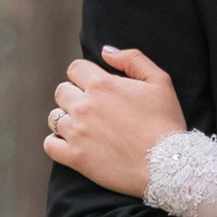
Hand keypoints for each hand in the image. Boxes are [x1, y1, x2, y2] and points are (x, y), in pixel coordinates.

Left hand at [44, 45, 185, 196]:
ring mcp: (77, 133)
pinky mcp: (75, 158)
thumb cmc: (165, 121)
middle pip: (61, 91)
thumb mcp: (159, 81)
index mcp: (102, 83)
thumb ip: (132, 59)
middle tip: (92, 108)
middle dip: (74, 95)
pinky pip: (49, 145)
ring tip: (83, 127)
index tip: (95, 86)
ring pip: (54, 118)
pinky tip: (71, 144)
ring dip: (65, 119)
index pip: (75, 68)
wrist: (166, 165)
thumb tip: (105, 51)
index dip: (84, 75)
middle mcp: (84, 106)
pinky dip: (56, 143)